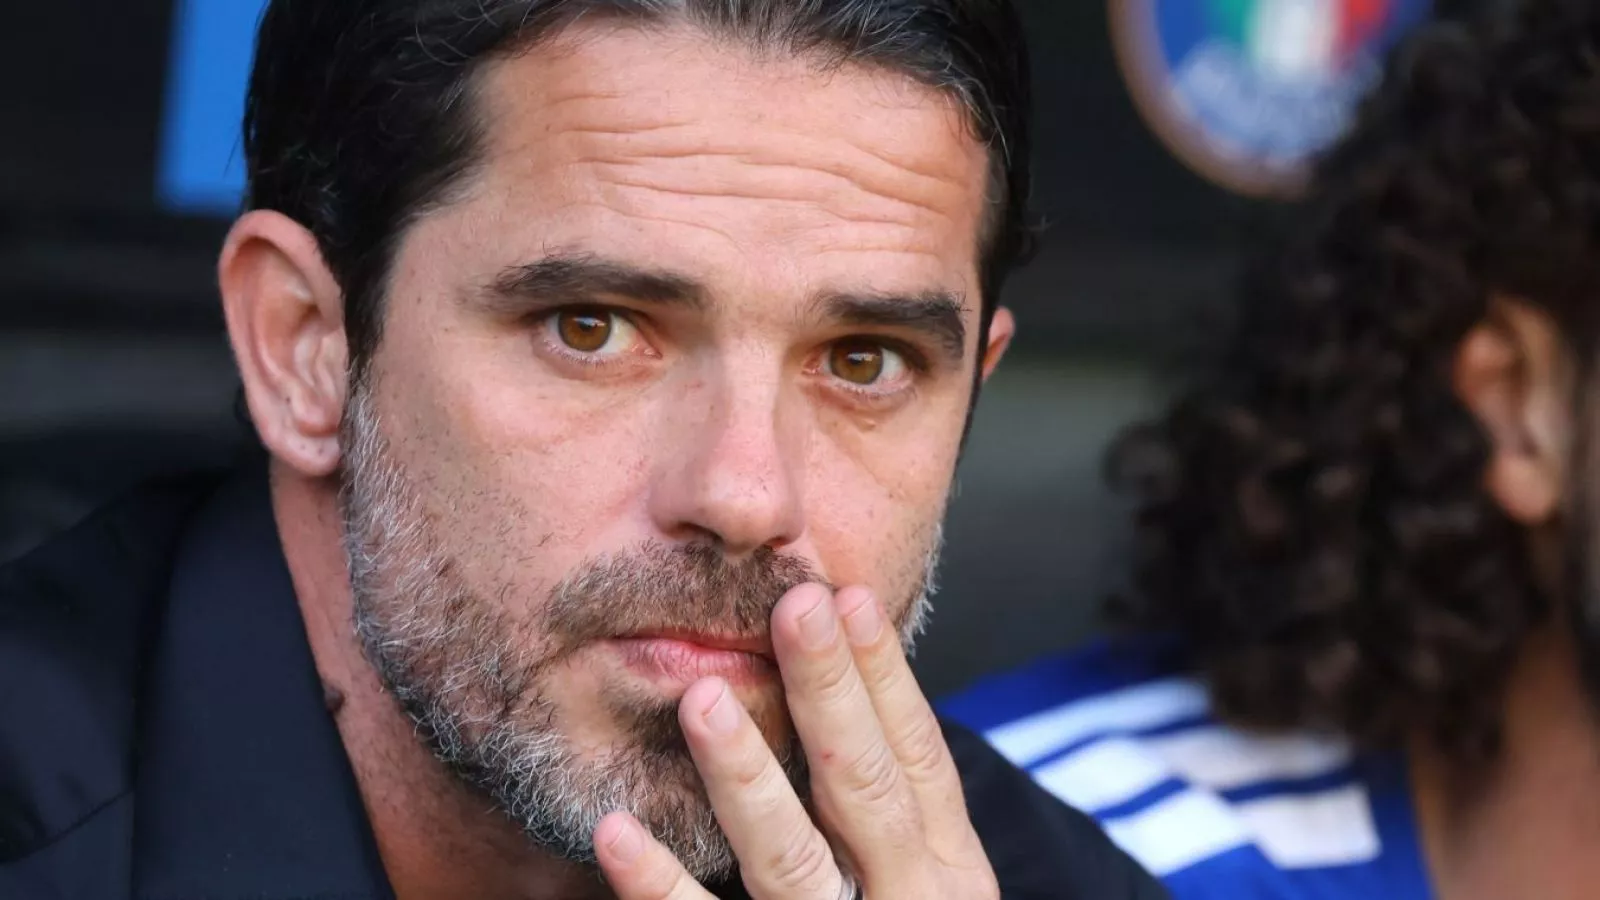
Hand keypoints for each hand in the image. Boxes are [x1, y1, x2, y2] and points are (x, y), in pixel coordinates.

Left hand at [593, 582, 999, 899]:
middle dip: (831, 694)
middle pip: (866, 790)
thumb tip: (837, 693)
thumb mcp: (922, 887)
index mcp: (950, 875)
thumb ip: (884, 816)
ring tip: (703, 701)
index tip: (845, 596)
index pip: (918, 760)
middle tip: (793, 607)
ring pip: (791, 864)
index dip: (886, 677)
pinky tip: (616, 834)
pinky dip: (660, 892)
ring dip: (748, 777)